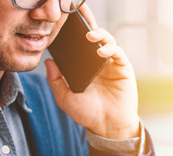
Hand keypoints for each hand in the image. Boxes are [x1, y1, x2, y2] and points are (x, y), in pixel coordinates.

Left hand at [45, 4, 139, 139]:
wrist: (107, 126)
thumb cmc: (87, 113)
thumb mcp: (65, 97)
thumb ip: (56, 80)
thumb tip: (49, 61)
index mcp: (83, 67)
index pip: (77, 44)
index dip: (72, 31)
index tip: (63, 19)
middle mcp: (97, 62)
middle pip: (92, 35)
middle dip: (86, 20)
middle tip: (79, 8)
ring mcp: (111, 63)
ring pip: (106, 40)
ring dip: (98, 33)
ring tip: (89, 35)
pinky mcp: (123, 67)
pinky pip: (117, 52)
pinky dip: (110, 48)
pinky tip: (101, 52)